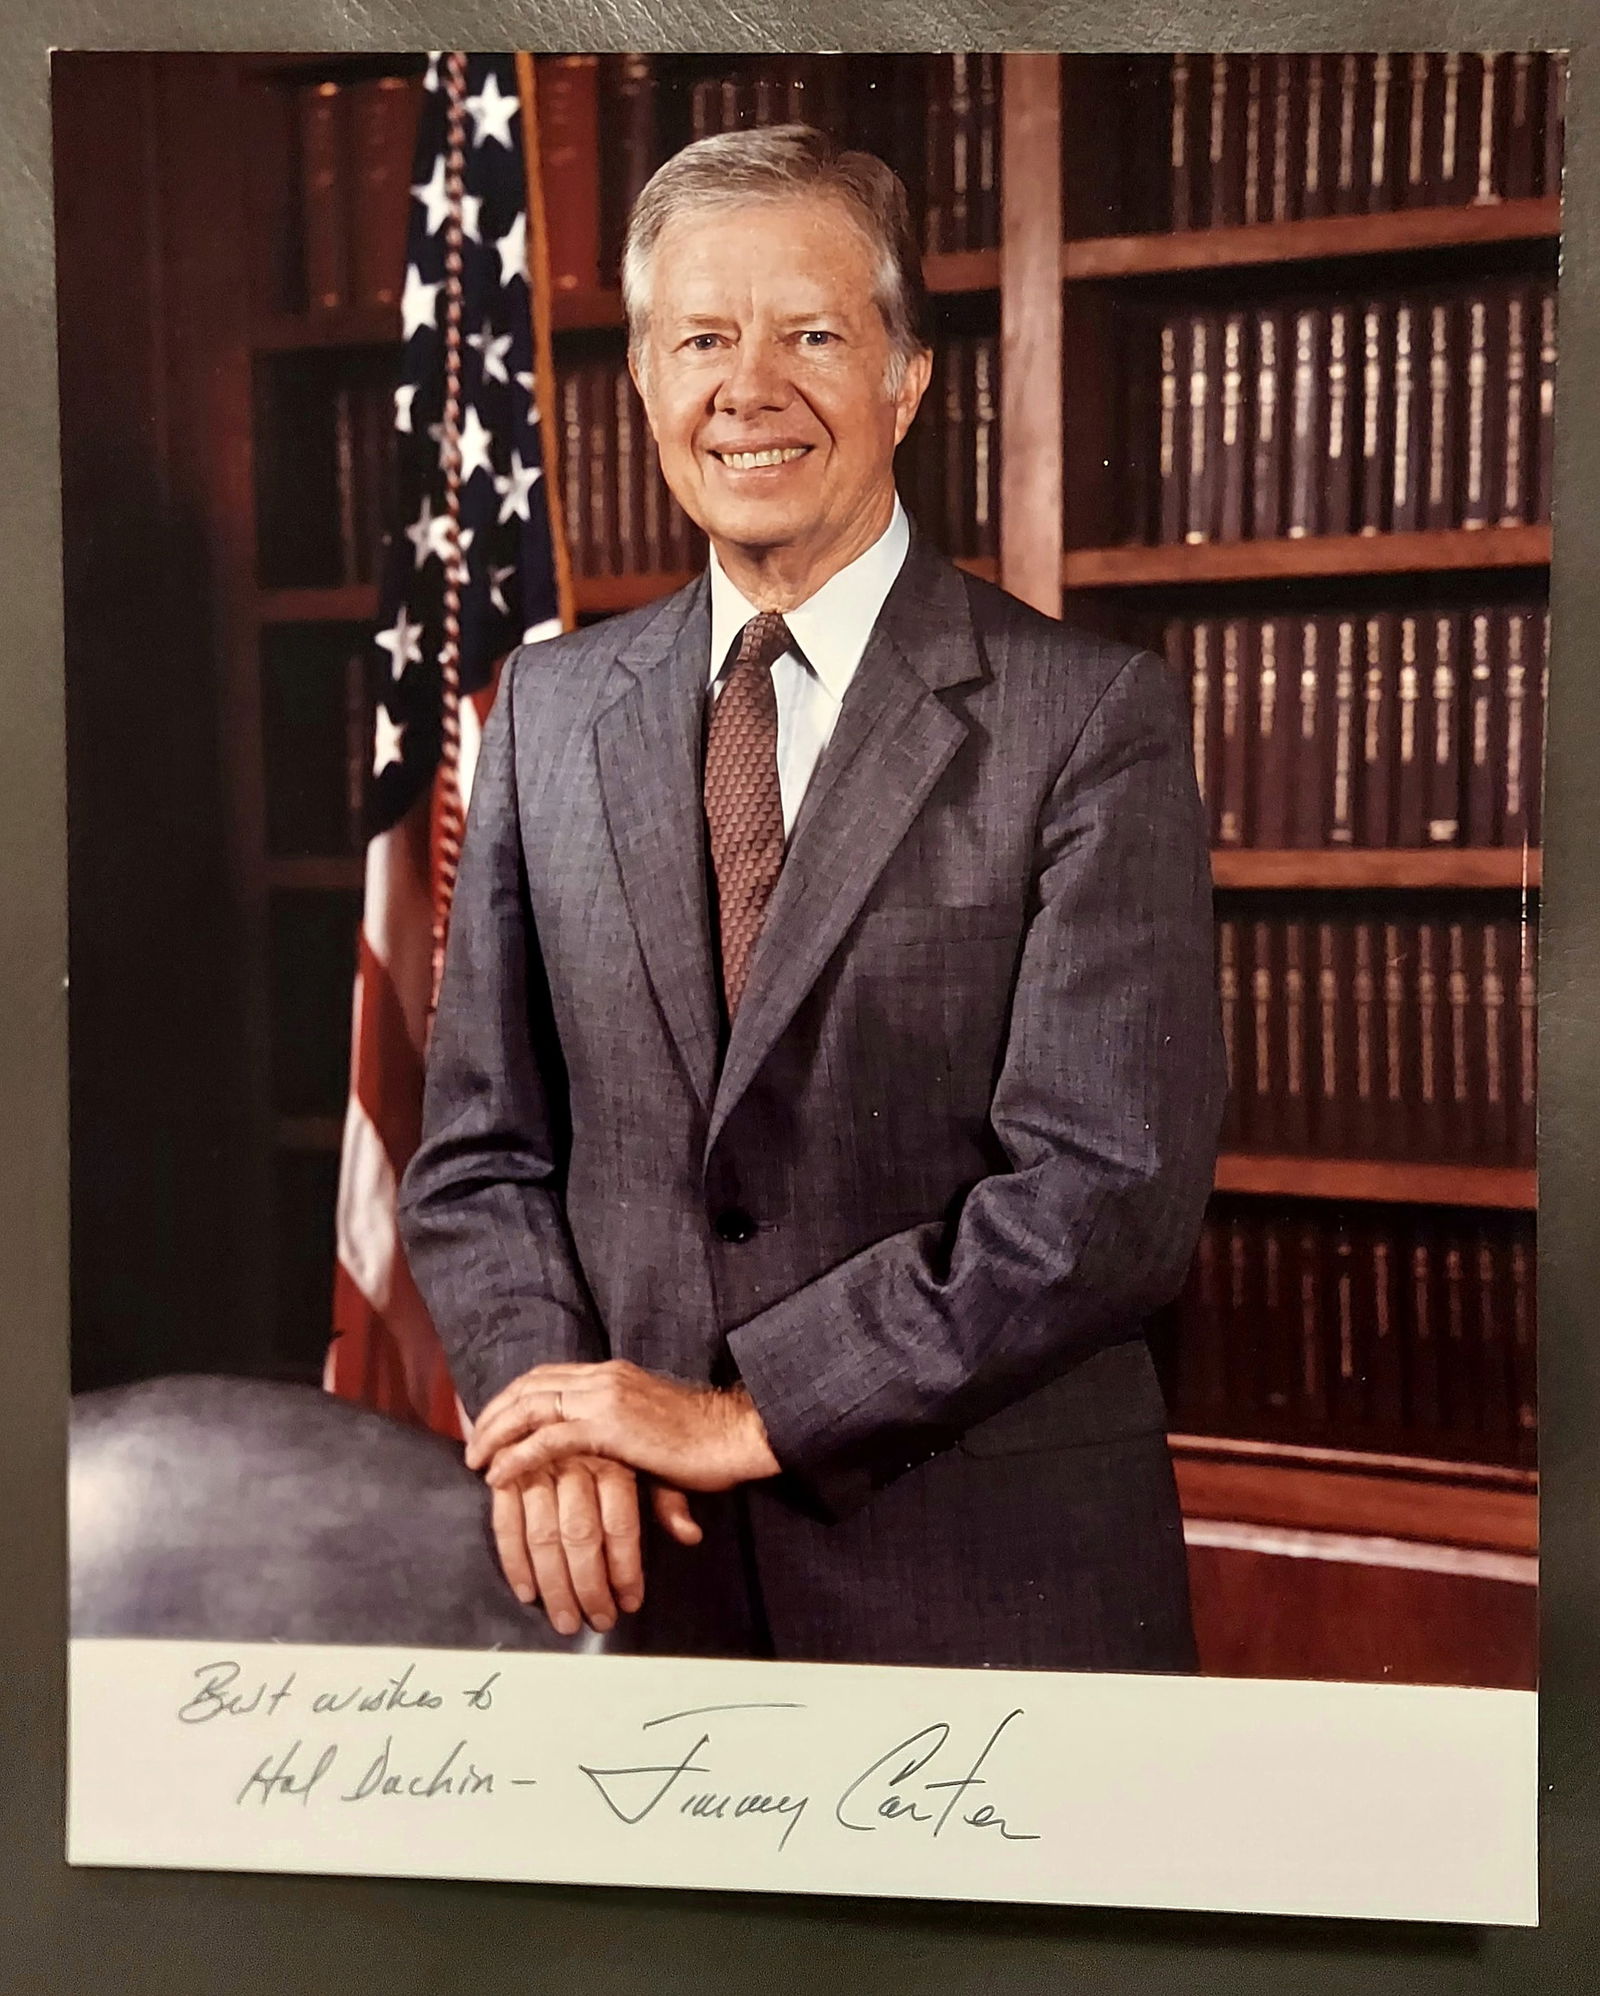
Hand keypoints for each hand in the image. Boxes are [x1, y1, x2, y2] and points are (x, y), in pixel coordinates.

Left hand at [467, 1359, 780, 1494]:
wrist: (734, 1435)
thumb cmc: (703, 1440)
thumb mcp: (651, 1428)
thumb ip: (621, 1436)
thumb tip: (607, 1458)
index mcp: (611, 1373)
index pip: (546, 1375)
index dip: (512, 1396)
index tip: (490, 1420)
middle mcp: (602, 1378)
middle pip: (530, 1386)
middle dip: (494, 1413)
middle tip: (471, 1442)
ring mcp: (604, 1398)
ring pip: (531, 1407)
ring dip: (496, 1433)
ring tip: (475, 1460)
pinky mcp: (608, 1428)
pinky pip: (548, 1440)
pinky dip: (517, 1456)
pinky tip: (498, 1475)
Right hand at [487, 1452, 702, 1635]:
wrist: (606, 1390)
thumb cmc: (634, 1436)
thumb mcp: (656, 1462)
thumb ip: (668, 1500)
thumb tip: (689, 1534)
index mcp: (615, 1457)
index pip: (620, 1522)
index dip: (625, 1568)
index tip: (629, 1602)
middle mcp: (577, 1458)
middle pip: (579, 1534)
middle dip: (587, 1585)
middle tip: (598, 1620)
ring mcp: (540, 1464)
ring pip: (543, 1533)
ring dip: (553, 1584)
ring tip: (565, 1620)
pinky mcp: (510, 1471)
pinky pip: (506, 1520)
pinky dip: (513, 1558)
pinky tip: (525, 1591)